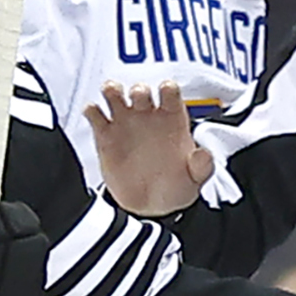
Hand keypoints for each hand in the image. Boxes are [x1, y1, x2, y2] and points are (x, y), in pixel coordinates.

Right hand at [88, 82, 211, 214]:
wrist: (150, 207)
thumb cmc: (175, 187)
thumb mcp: (194, 180)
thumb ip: (201, 167)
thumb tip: (204, 155)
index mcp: (171, 119)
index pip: (169, 90)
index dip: (167, 88)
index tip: (164, 94)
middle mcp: (147, 116)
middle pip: (140, 89)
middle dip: (139, 90)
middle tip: (139, 101)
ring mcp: (125, 124)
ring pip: (114, 93)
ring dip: (112, 89)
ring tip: (113, 97)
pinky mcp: (105, 137)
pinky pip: (94, 114)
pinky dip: (91, 110)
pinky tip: (95, 115)